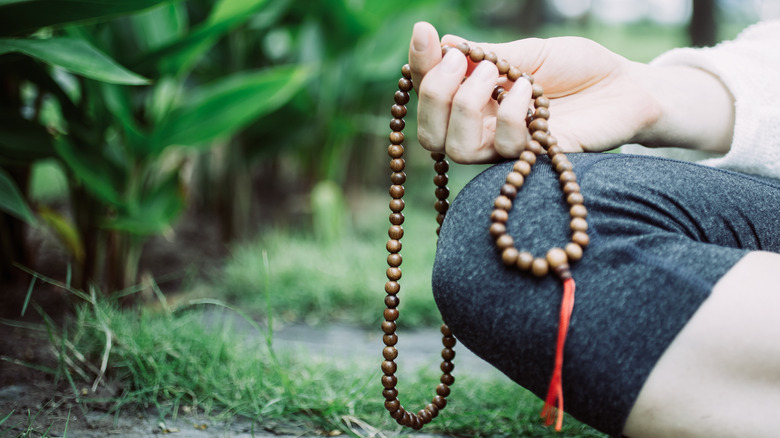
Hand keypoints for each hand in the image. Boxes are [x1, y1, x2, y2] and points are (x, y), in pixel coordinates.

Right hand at [407, 22, 731, 163]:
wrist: (625, 85)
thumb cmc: (577, 67)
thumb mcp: (529, 52)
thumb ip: (487, 56)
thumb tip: (443, 44)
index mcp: (474, 97)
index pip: (429, 91)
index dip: (419, 66)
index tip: (425, 33)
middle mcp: (483, 128)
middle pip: (430, 133)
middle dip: (435, 93)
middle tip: (462, 62)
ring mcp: (505, 147)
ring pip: (456, 149)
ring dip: (467, 105)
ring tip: (497, 74)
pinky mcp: (532, 160)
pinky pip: (504, 147)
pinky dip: (511, 113)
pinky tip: (531, 91)